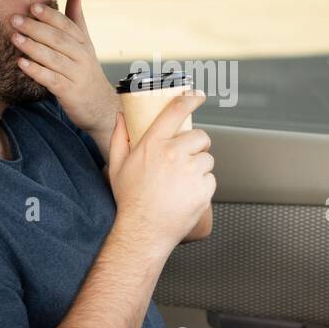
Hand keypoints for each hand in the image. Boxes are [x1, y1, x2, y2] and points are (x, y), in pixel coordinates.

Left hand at [13, 0, 118, 151]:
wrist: (99, 106)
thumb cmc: (85, 70)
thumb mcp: (85, 43)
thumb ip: (76, 18)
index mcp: (84, 43)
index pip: (67, 25)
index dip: (50, 15)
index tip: (33, 6)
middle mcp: (82, 57)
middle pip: (58, 39)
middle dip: (36, 28)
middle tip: (15, 19)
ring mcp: (76, 75)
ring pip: (53, 58)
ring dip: (32, 47)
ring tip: (14, 38)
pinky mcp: (69, 92)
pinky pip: (51, 79)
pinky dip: (36, 71)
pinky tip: (21, 63)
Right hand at [106, 92, 213, 254]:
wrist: (143, 231)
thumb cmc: (129, 200)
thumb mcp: (117, 166)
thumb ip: (119, 138)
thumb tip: (121, 117)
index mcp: (153, 144)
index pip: (176, 111)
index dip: (190, 99)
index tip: (197, 95)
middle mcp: (174, 154)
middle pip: (200, 137)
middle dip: (196, 146)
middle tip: (185, 159)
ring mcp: (190, 172)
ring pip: (207, 159)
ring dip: (199, 167)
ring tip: (182, 182)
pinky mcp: (203, 189)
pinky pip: (211, 179)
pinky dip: (203, 186)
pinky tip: (187, 195)